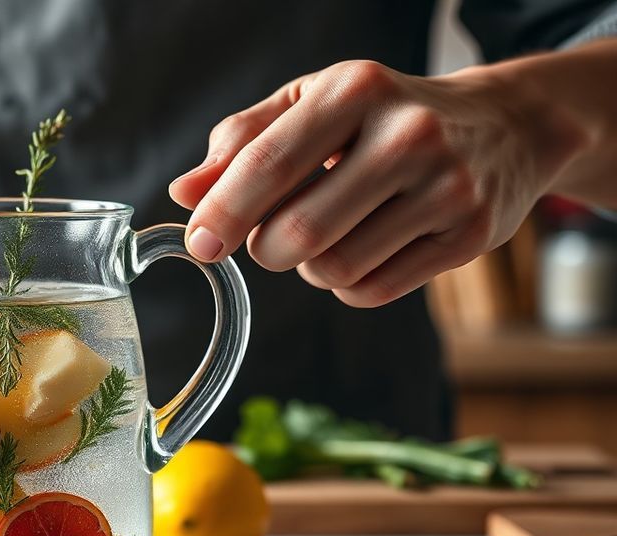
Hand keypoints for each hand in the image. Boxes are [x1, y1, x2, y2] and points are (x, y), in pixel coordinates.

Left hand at [170, 59, 582, 306]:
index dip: (223, 212)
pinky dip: (350, 284)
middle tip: (274, 238)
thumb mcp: (312, 105)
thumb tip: (185, 193)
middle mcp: (407, 134)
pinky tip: (366, 248)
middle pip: (297, 232)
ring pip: (333, 269)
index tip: (200, 242)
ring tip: (331, 234)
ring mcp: (446, 187)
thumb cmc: (382, 116)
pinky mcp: (469, 237)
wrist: (504, 127)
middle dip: (267, 248)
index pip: (268, 163)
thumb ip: (243, 143)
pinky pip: (372, 291)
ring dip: (311, 268)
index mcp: (354, 90)